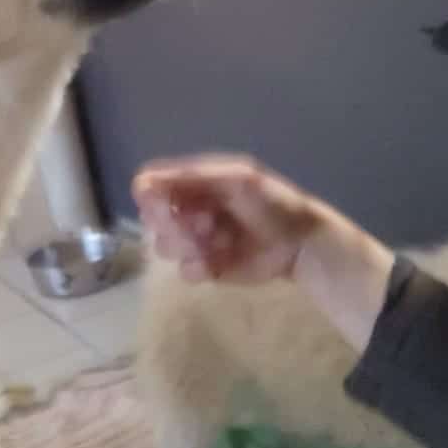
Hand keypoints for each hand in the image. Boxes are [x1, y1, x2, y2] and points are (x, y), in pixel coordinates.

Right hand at [131, 154, 357, 285]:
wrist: (302, 243)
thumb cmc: (273, 202)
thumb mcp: (238, 178)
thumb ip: (193, 176)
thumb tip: (145, 183)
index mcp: (192, 183)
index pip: (148, 186)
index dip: (151, 199)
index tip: (168, 210)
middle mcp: (187, 209)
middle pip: (152, 219)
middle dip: (175, 226)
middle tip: (207, 226)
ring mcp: (195, 240)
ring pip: (164, 247)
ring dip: (190, 246)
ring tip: (221, 242)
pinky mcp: (205, 267)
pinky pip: (184, 271)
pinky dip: (200, 267)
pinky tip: (222, 262)